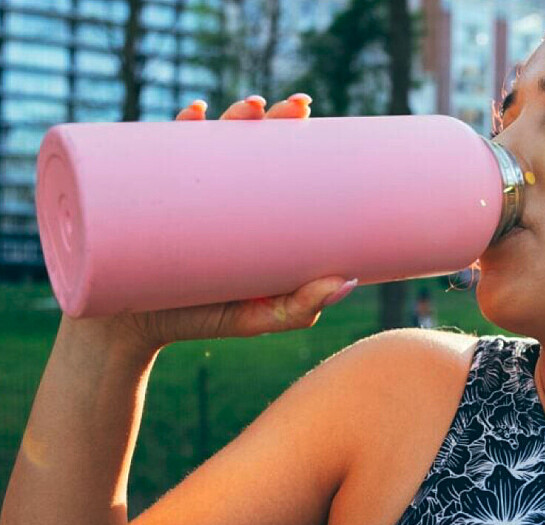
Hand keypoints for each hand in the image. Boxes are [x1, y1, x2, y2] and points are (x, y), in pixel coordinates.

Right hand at [64, 94, 357, 349]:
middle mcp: (217, 193)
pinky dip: (174, 130)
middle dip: (270, 117)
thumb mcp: (257, 319)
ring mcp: (181, 192)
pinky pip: (157, 156)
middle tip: (291, 108)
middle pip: (247, 143)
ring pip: (207, 141)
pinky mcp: (145, 197)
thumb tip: (347, 282)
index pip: (274, 162)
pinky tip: (194, 115)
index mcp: (249, 211)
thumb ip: (299, 308)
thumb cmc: (200, 319)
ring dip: (230, 116)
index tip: (307, 114)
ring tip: (250, 109)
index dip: (293, 133)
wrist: (131, 329)